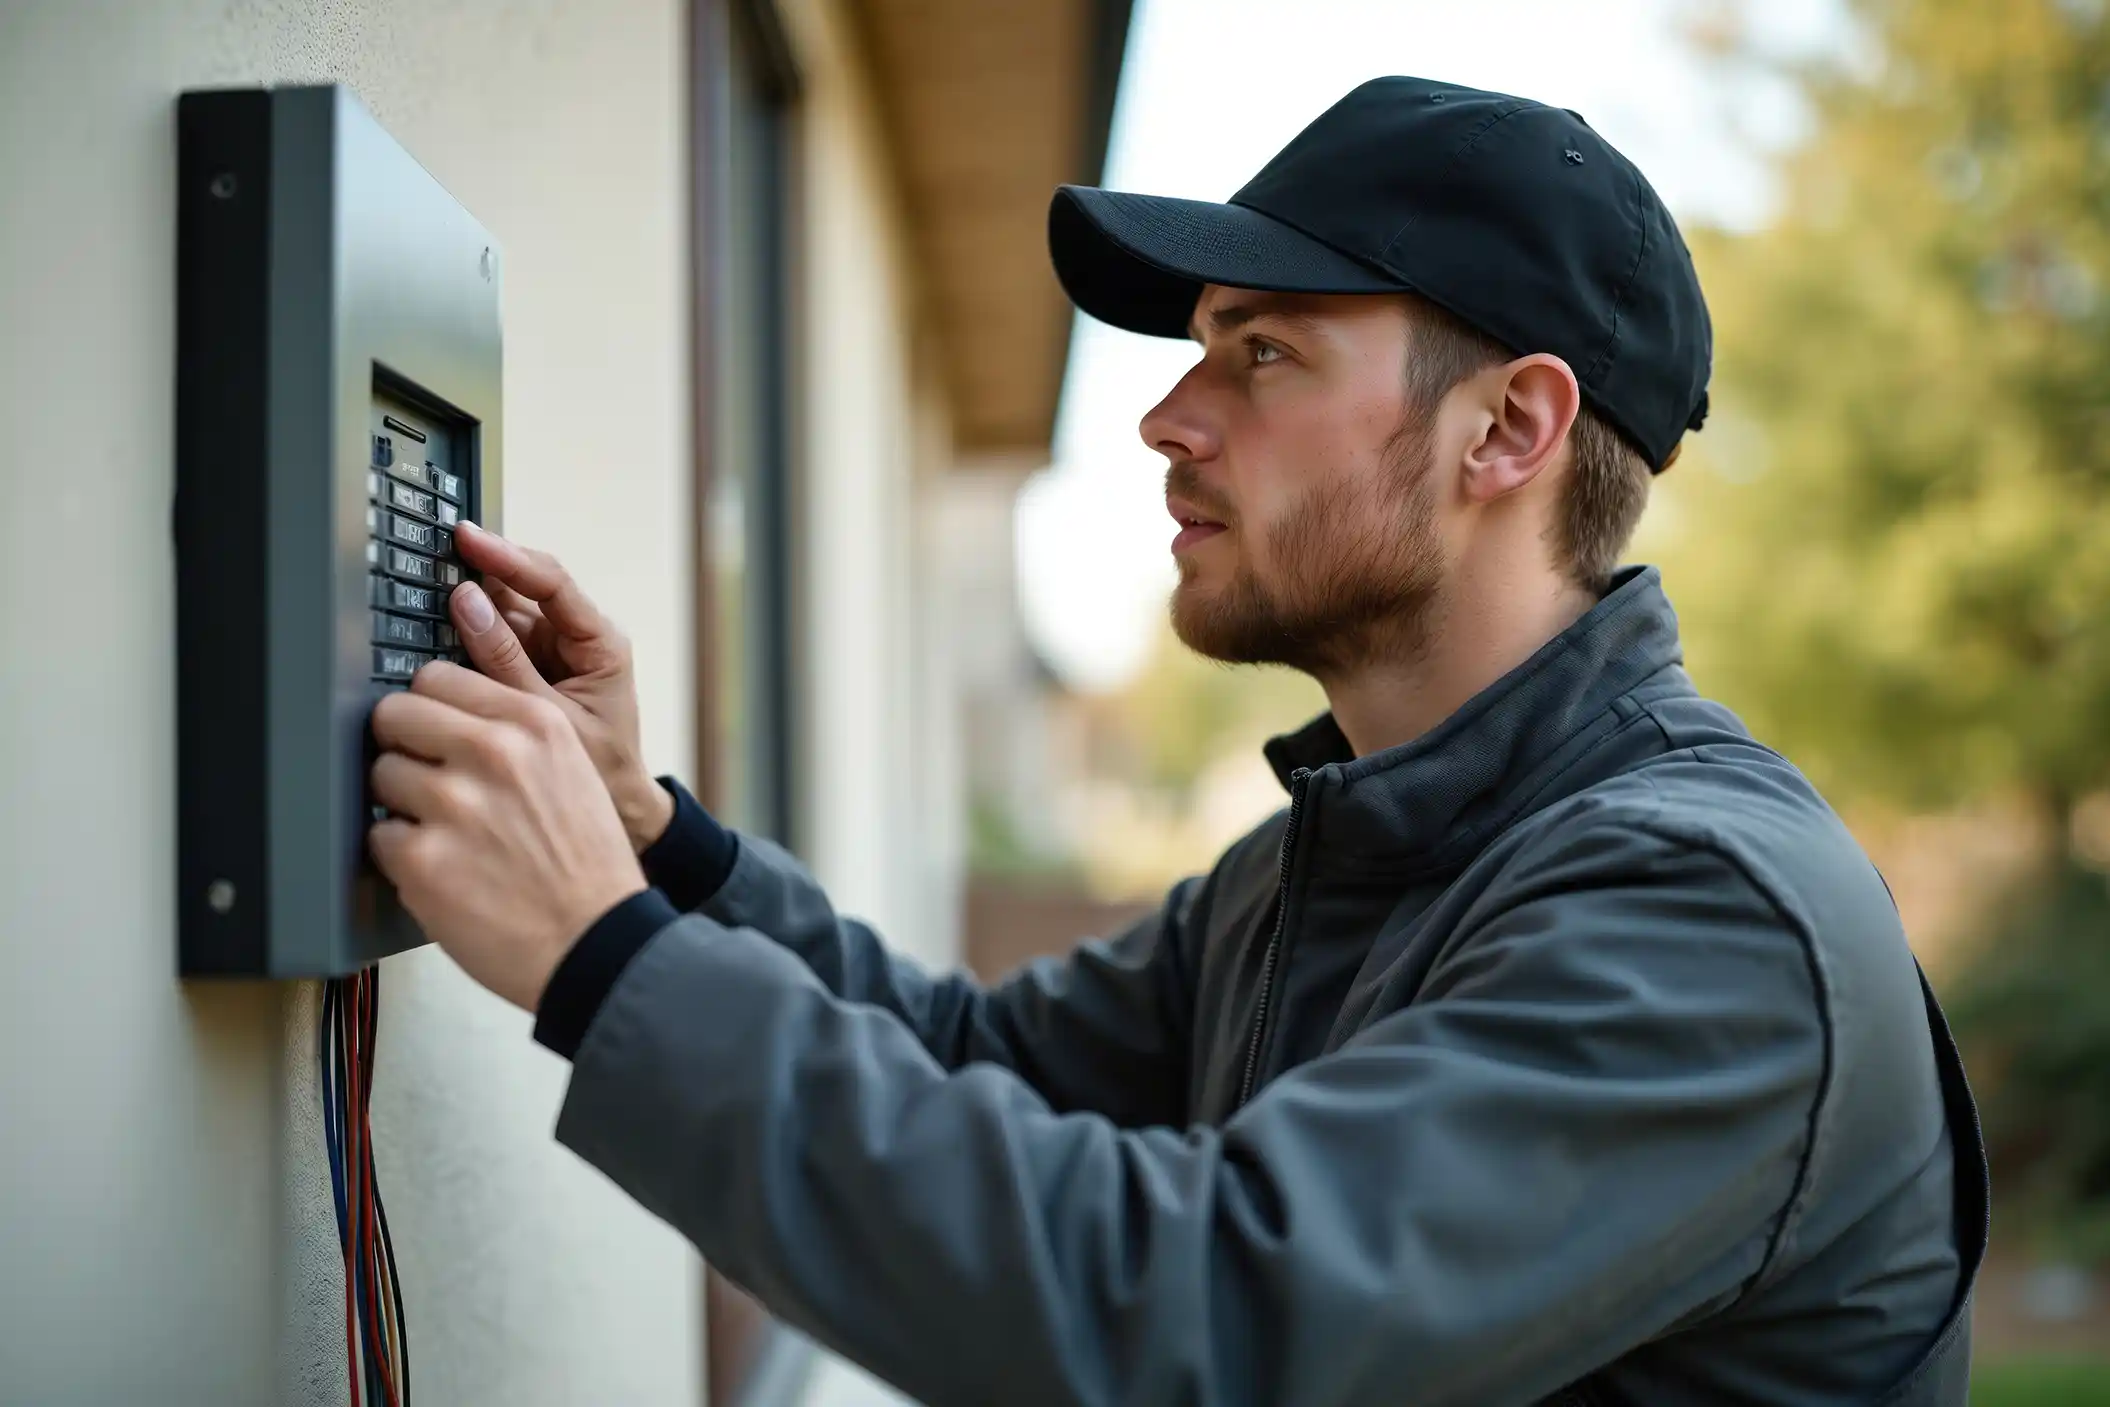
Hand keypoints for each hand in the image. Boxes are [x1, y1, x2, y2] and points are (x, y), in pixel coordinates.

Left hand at [367, 661, 647, 1011]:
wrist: (598, 942)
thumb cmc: (586, 865)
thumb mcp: (572, 770)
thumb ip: (513, 734)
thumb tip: (441, 718)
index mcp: (534, 722)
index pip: (436, 677)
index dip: (429, 709)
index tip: (433, 732)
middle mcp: (494, 753)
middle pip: (394, 713)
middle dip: (403, 745)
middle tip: (426, 780)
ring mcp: (455, 805)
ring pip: (380, 773)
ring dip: (401, 804)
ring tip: (444, 834)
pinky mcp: (423, 860)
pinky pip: (378, 836)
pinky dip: (401, 858)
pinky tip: (443, 871)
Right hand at [447, 521, 674, 851]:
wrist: (616, 811)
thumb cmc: (601, 771)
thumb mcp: (550, 718)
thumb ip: (506, 663)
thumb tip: (466, 604)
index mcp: (601, 643)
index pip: (552, 583)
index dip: (507, 557)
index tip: (469, 539)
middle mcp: (577, 639)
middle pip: (522, 591)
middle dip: (480, 575)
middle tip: (436, 558)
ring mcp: (551, 652)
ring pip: (501, 613)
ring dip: (467, 607)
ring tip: (429, 595)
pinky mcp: (527, 669)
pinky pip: (492, 642)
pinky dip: (466, 638)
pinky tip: (437, 632)